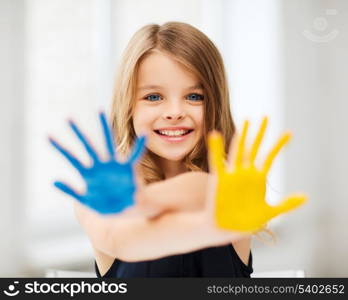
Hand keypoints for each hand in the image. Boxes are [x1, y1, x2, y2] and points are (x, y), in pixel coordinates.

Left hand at [49, 112, 145, 214]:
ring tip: (99, 111)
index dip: (60, 148)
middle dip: (77, 133)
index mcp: (89, 174)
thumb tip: (53, 181)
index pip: (72, 158)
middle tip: (67, 118)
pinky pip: (134, 156)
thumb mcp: (87, 201)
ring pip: (107, 143)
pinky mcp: (127, 169)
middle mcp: (100, 166)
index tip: (48, 136)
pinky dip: (139, 147)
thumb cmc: (108, 205)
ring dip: (104, 128)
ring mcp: (114, 165)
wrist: (128, 210)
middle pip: (87, 146)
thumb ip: (70, 191)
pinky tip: (143, 136)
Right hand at [207, 117, 306, 231]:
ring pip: (238, 150)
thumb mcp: (269, 212)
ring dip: (242, 136)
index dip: (279, 145)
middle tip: (266, 117)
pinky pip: (217, 162)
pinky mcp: (220, 180)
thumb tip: (305, 197)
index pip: (270, 157)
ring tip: (246, 121)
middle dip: (260, 133)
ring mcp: (232, 175)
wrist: (224, 229)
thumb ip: (287, 204)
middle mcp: (245, 173)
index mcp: (257, 179)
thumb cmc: (244, 222)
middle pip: (254, 148)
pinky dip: (216, 149)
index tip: (289, 133)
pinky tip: (216, 135)